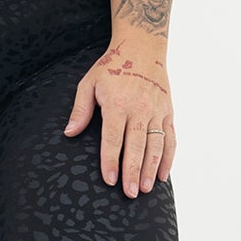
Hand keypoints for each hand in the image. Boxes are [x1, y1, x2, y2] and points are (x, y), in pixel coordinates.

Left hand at [64, 35, 174, 195]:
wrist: (142, 47)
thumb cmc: (112, 66)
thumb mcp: (90, 83)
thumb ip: (80, 109)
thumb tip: (69, 133)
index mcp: (117, 103)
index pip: (113, 138)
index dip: (111, 160)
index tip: (109, 179)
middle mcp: (139, 108)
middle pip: (136, 145)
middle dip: (132, 171)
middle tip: (130, 193)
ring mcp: (156, 110)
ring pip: (156, 144)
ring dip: (151, 168)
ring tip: (146, 189)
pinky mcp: (168, 111)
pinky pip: (170, 138)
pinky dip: (168, 158)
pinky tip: (163, 175)